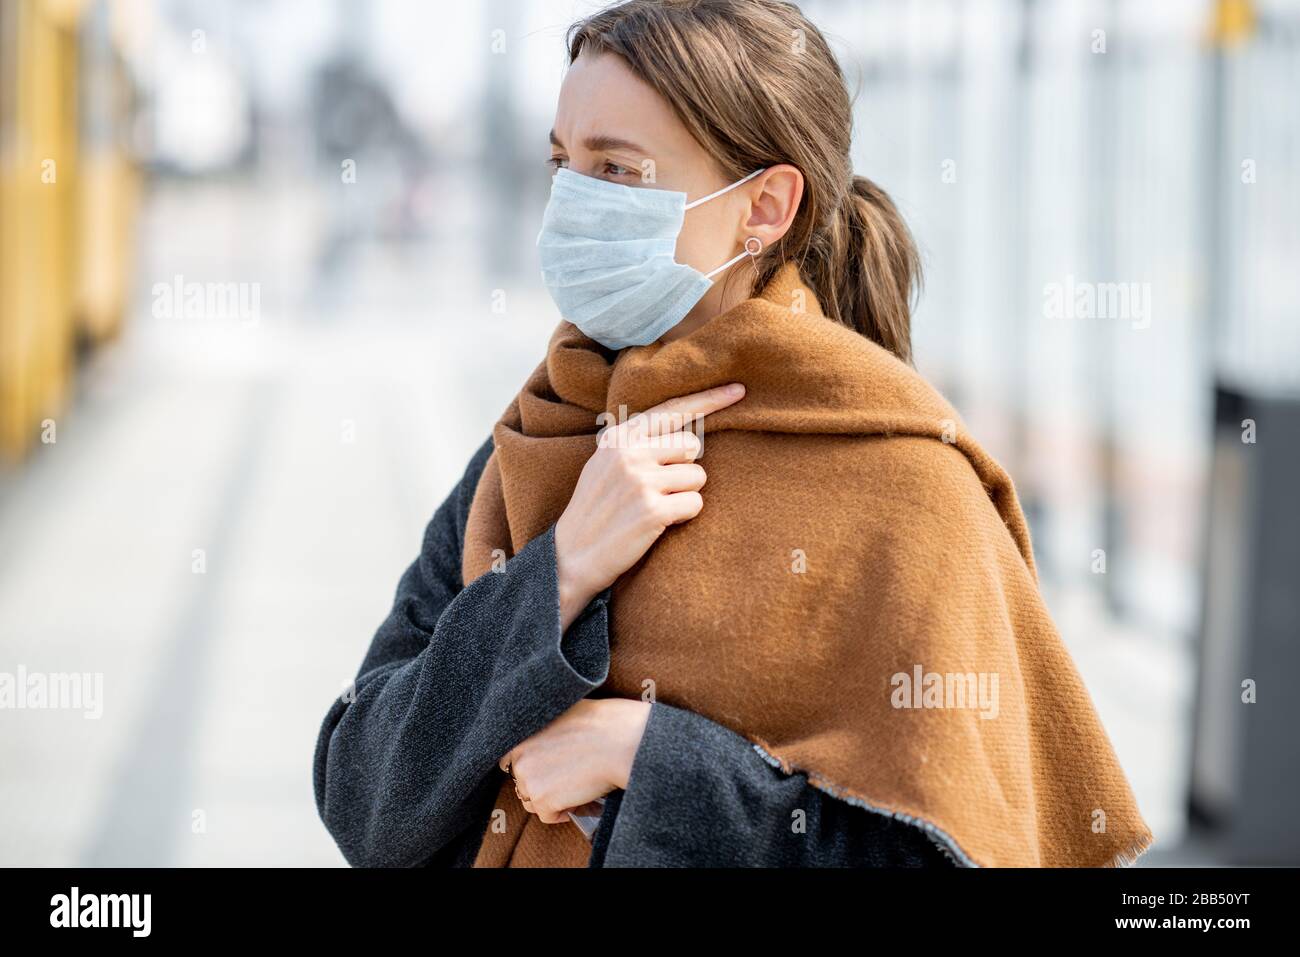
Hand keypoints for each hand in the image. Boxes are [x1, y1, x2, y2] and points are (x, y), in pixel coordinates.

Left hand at [499, 698, 651, 823]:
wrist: (617, 740)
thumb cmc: (600, 723)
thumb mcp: (563, 715)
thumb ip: (548, 731)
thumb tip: (551, 743)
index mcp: (521, 735)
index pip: (510, 761)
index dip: (530, 767)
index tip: (546, 771)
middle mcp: (518, 757)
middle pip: (523, 783)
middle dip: (543, 785)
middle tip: (568, 781)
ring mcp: (528, 780)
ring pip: (533, 801)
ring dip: (552, 800)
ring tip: (577, 791)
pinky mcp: (543, 801)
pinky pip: (548, 816)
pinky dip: (564, 813)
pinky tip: (581, 801)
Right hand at [554, 382, 745, 629]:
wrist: (571, 556)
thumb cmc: (597, 509)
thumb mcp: (605, 463)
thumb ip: (637, 441)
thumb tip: (688, 428)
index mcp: (618, 437)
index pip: (672, 410)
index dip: (709, 399)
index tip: (739, 390)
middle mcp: (629, 452)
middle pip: (692, 446)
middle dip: (684, 469)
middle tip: (657, 490)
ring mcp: (640, 480)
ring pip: (698, 476)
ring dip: (684, 494)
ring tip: (654, 507)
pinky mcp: (653, 510)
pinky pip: (696, 503)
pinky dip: (684, 515)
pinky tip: (659, 524)